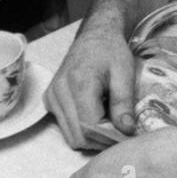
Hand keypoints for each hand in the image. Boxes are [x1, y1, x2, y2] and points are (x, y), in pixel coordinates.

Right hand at [45, 17, 136, 149]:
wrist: (95, 36)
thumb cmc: (111, 52)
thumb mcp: (125, 73)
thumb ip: (124, 103)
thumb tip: (126, 131)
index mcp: (79, 83)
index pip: (89, 127)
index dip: (109, 137)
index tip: (126, 136)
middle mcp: (59, 92)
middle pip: (78, 136)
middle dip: (101, 141)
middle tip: (121, 134)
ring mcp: (52, 97)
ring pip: (70, 136)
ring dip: (92, 137)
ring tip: (110, 124)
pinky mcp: (50, 101)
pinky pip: (65, 127)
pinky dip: (82, 129)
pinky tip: (97, 116)